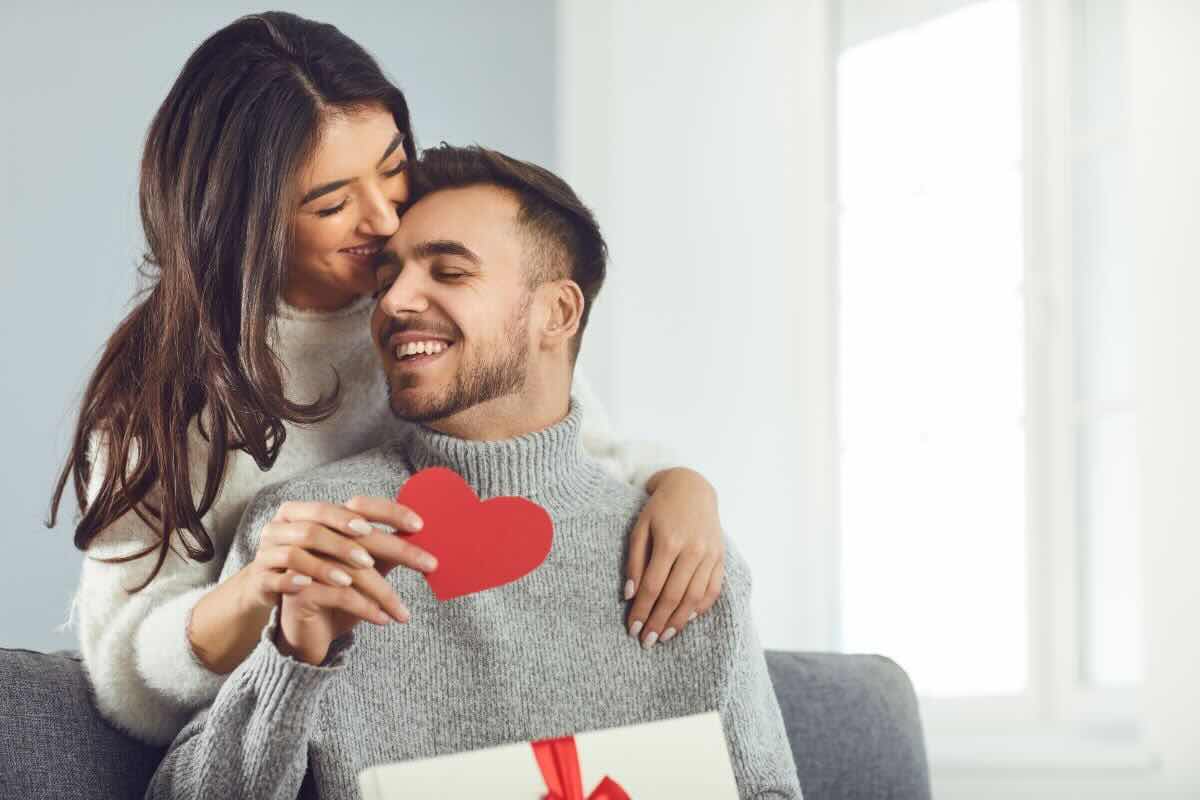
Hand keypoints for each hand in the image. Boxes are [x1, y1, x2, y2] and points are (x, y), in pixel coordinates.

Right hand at [240, 496, 438, 663]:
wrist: (294, 626)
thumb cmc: (333, 593)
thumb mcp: (360, 569)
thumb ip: (383, 551)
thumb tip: (421, 538)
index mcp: (318, 518)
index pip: (357, 506)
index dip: (388, 512)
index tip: (420, 526)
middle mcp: (298, 530)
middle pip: (352, 534)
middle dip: (395, 549)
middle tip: (428, 564)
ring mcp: (283, 556)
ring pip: (337, 567)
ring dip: (373, 586)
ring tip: (394, 601)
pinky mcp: (277, 585)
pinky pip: (321, 593)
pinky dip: (356, 606)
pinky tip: (379, 619)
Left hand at [624, 468, 724, 648]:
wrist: (692, 488)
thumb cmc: (660, 509)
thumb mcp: (640, 528)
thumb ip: (635, 562)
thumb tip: (630, 595)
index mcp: (669, 541)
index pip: (653, 586)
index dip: (642, 610)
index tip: (632, 628)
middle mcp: (693, 550)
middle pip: (674, 596)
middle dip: (658, 622)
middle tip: (646, 641)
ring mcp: (710, 554)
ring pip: (695, 597)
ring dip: (679, 621)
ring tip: (664, 636)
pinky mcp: (720, 557)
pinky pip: (713, 589)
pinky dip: (701, 608)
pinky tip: (687, 619)